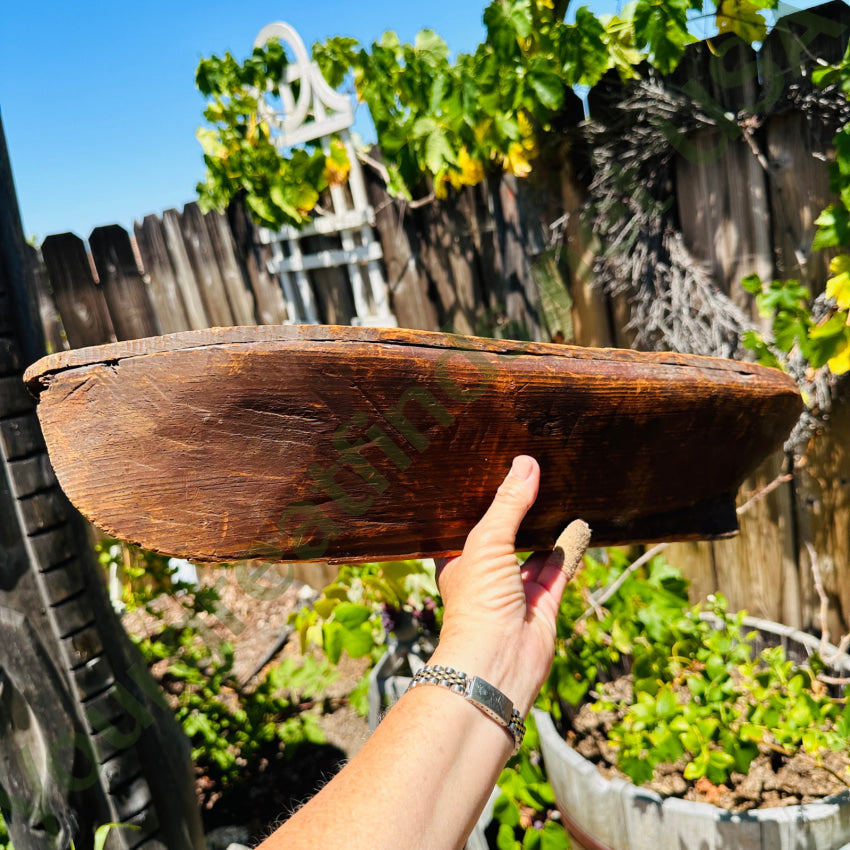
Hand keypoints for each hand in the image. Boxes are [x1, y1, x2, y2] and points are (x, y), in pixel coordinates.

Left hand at [431, 455, 588, 714]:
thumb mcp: (487, 541)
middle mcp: (485, 573)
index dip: (478, 499)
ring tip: (559, 491)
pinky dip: (570, 546)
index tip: (492, 468)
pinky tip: (580, 523)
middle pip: (504, 534)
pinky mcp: (542, 602)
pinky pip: (559, 567)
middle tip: (534, 473)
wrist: (499, 661)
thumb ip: (508, 504)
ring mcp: (514, 589)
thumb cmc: (477, 602)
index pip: (466, 522)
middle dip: (517, 510)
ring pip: (534, 550)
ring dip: (547, 527)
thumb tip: (526, 463)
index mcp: (458, 559)